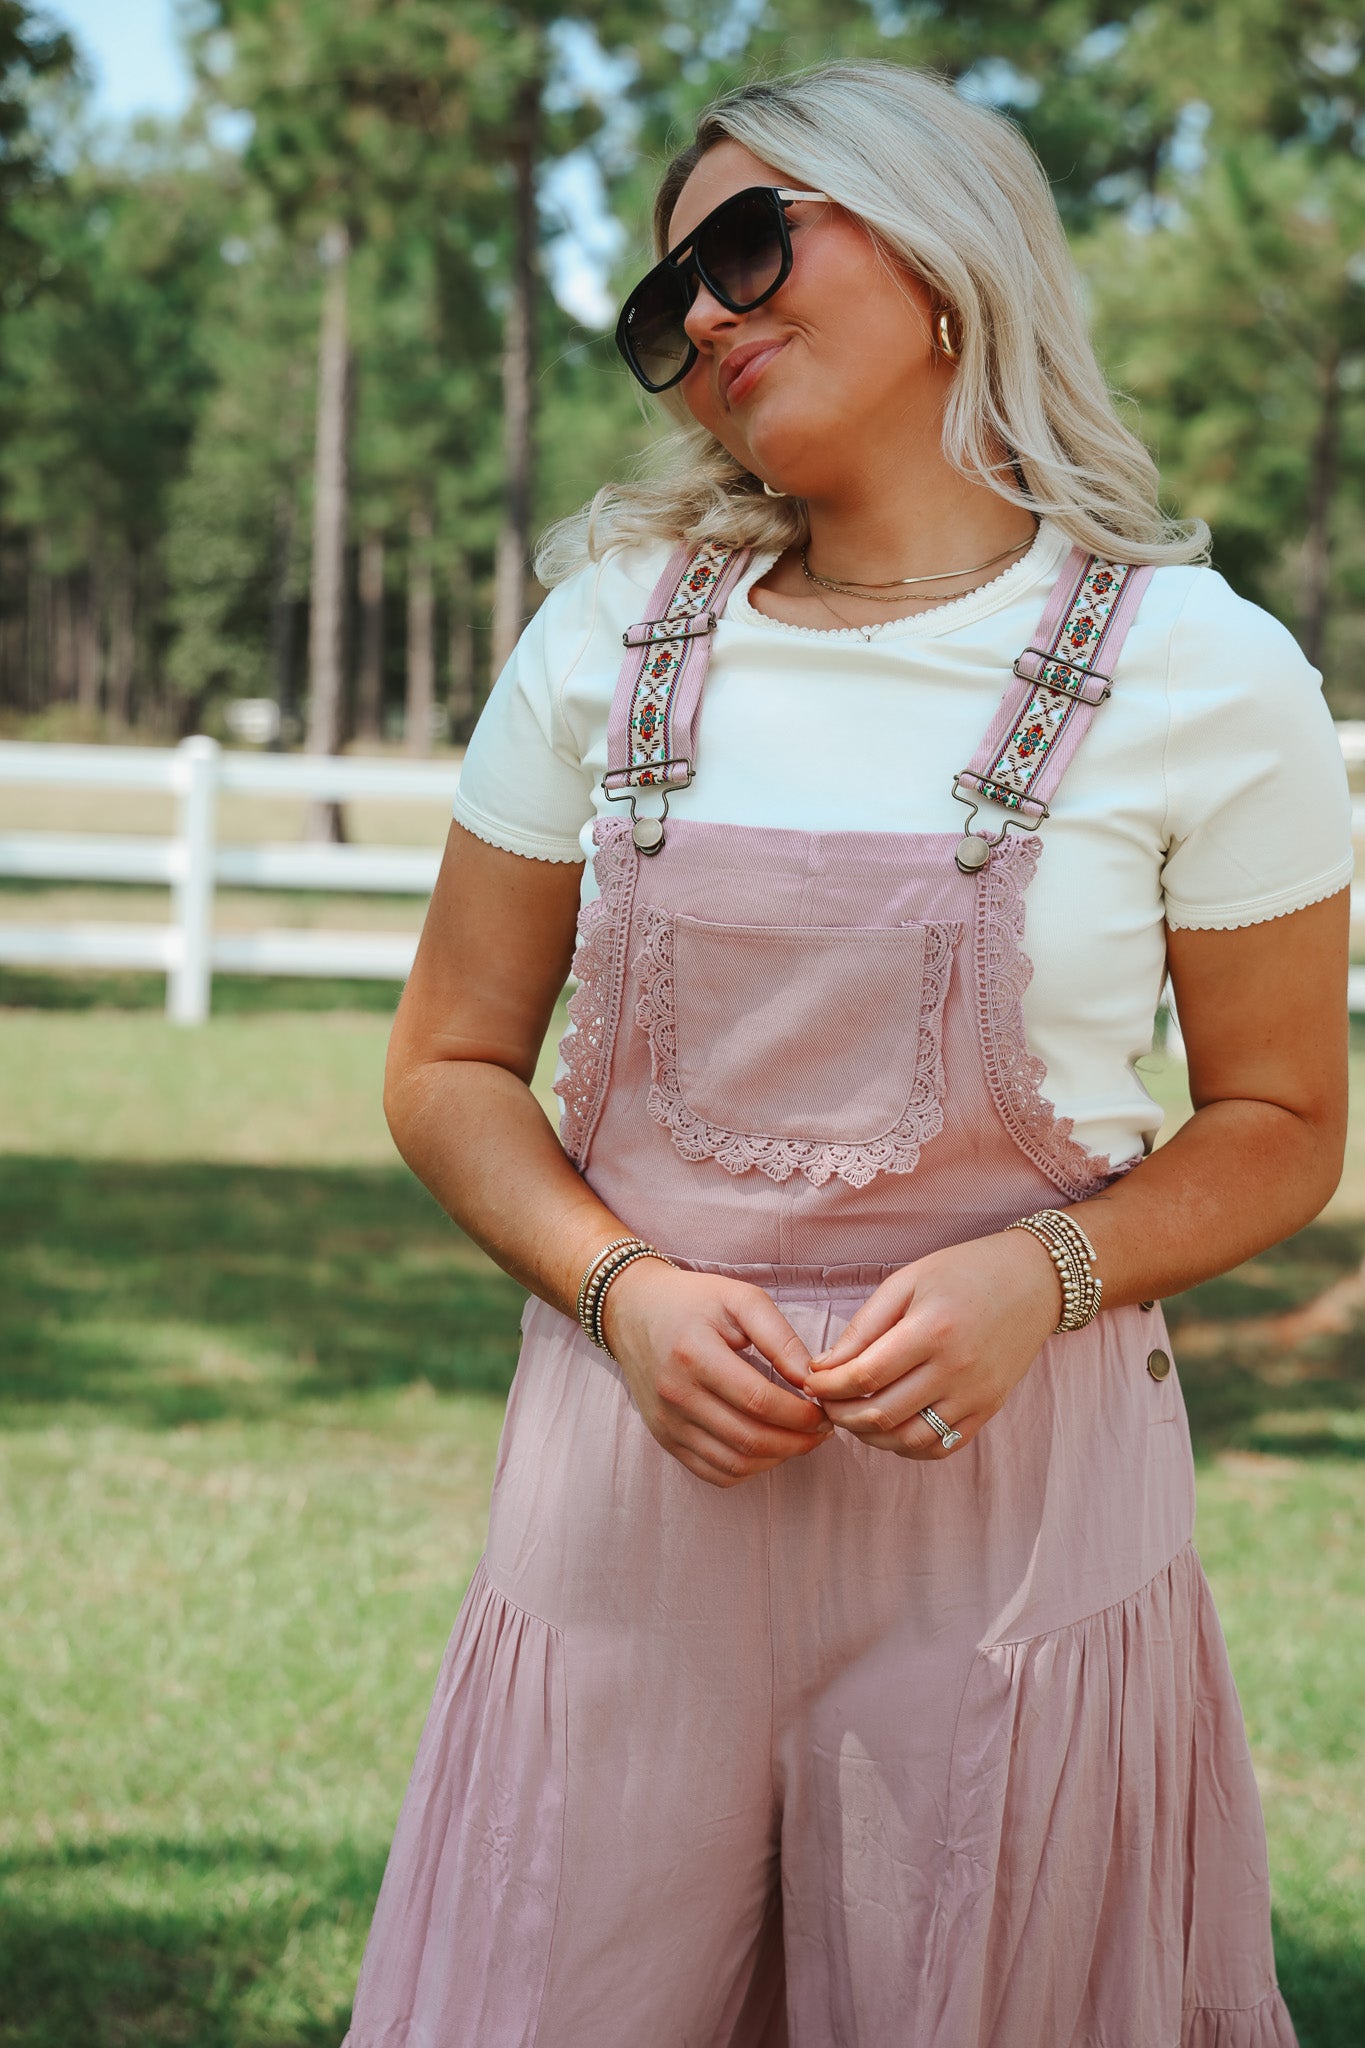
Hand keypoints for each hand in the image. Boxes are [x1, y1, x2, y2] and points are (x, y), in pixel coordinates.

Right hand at [600, 1260, 832, 1487]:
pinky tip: (768, 1450)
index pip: (758, 1401)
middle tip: (822, 1430)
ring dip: (777, 1459)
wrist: (633, 1310)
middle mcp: (676, 1395)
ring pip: (734, 1464)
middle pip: (749, 1439)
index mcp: (694, 1354)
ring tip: (800, 1440)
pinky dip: (748, 1470)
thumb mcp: (739, 1299)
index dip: (800, 1414)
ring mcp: (667, 1423)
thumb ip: (780, 1337)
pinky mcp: (665, 1438)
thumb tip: (812, 1379)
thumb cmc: (693, 1301)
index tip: (824, 1410)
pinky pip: (713, 1473)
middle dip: (797, 1442)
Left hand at [803, 1230, 1059, 1458]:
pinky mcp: (988, 1409)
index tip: (810, 1381)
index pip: (865, 1376)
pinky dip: (907, 1446)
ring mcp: (976, 1394)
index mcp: (932, 1330)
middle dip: (840, 1414)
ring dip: (869, 1437)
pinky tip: (889, 1428)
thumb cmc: (964, 1272)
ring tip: (851, 1416)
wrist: (1034, 1280)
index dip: (828, 1386)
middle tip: (823, 1402)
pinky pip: (941, 1446)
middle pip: (882, 1414)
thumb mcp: (907, 1281)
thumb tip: (824, 1367)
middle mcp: (956, 1369)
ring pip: (908, 1439)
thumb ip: (864, 1326)